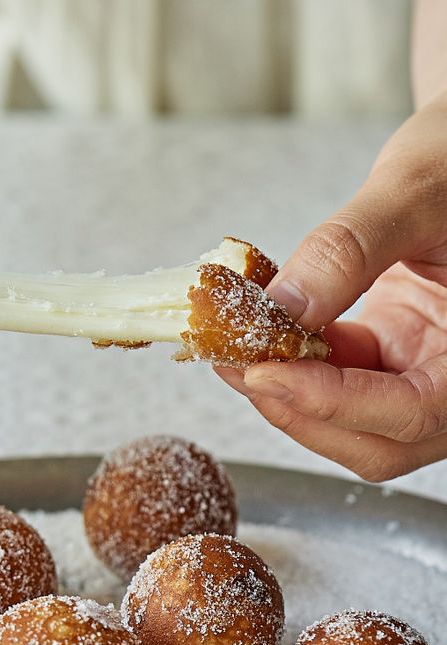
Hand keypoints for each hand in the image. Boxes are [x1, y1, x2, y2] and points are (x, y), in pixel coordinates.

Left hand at [216, 96, 446, 480]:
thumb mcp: (415, 191)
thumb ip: (349, 251)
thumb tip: (280, 308)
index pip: (414, 411)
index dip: (332, 404)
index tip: (263, 374)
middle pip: (375, 439)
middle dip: (297, 408)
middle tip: (235, 365)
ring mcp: (422, 367)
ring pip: (346, 417)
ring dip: (284, 387)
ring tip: (234, 343)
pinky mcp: (390, 352)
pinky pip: (334, 376)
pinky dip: (291, 360)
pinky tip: (259, 329)